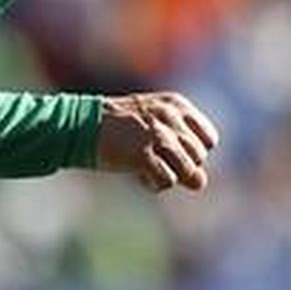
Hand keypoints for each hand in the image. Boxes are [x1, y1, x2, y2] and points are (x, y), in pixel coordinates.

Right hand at [96, 92, 219, 192]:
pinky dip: (155, 184)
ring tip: (149, 170)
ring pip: (188, 171)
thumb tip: (200, 183)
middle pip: (198, 157)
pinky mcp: (142, 154)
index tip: (173, 153)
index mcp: (176, 105)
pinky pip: (167, 180)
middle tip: (156, 161)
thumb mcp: (154, 124)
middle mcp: (170, 117)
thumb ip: (180, 150)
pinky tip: (140, 176)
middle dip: (181, 166)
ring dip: (171, 176)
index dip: (194, 152)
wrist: (81, 125)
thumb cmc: (119, 128)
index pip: (209, 139)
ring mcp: (157, 135)